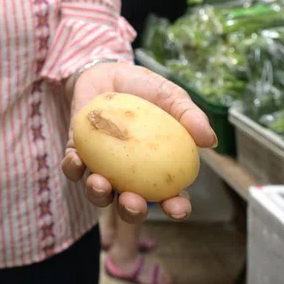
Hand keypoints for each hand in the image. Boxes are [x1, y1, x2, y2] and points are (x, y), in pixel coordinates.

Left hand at [62, 62, 215, 224]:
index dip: (175, 208)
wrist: (107, 71)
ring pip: (100, 194)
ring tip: (100, 183)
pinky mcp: (78, 153)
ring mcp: (103, 167)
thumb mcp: (170, 96)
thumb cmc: (144, 88)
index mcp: (158, 168)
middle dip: (132, 212)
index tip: (176, 208)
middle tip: (133, 203)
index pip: (171, 197)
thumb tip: (210, 140)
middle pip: (132, 206)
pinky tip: (76, 161)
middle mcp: (130, 175)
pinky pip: (73, 168)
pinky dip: (73, 168)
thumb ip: (189, 116)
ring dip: (98, 195)